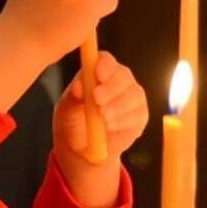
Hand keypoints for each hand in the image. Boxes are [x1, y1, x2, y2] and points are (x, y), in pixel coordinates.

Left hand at [53, 52, 147, 207]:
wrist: (82, 147)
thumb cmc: (72, 121)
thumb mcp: (66, 110)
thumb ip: (73, 97)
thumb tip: (79, 86)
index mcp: (98, 71)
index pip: (105, 60)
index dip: (104, 65)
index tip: (98, 75)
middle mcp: (118, 80)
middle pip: (123, 75)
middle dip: (111, 88)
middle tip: (98, 100)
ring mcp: (132, 97)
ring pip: (133, 95)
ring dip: (117, 107)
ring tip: (102, 118)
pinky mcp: (140, 115)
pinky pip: (138, 114)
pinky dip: (123, 121)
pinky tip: (110, 126)